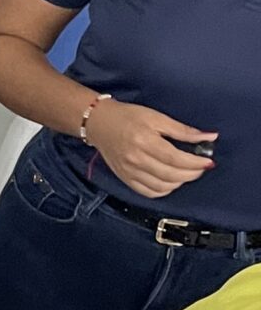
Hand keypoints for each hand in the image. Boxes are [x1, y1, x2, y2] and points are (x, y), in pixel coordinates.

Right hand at [83, 99, 216, 200]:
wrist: (99, 123)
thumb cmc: (128, 116)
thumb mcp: (157, 117)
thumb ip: (183, 130)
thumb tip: (209, 137)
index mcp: (145, 141)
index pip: (176, 159)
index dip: (196, 163)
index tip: (209, 161)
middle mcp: (136, 159)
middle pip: (171, 175)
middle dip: (192, 173)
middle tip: (201, 167)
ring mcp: (129, 171)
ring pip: (162, 187)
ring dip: (180, 183)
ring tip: (186, 173)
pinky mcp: (125, 178)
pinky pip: (148, 193)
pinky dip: (164, 190)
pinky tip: (171, 181)